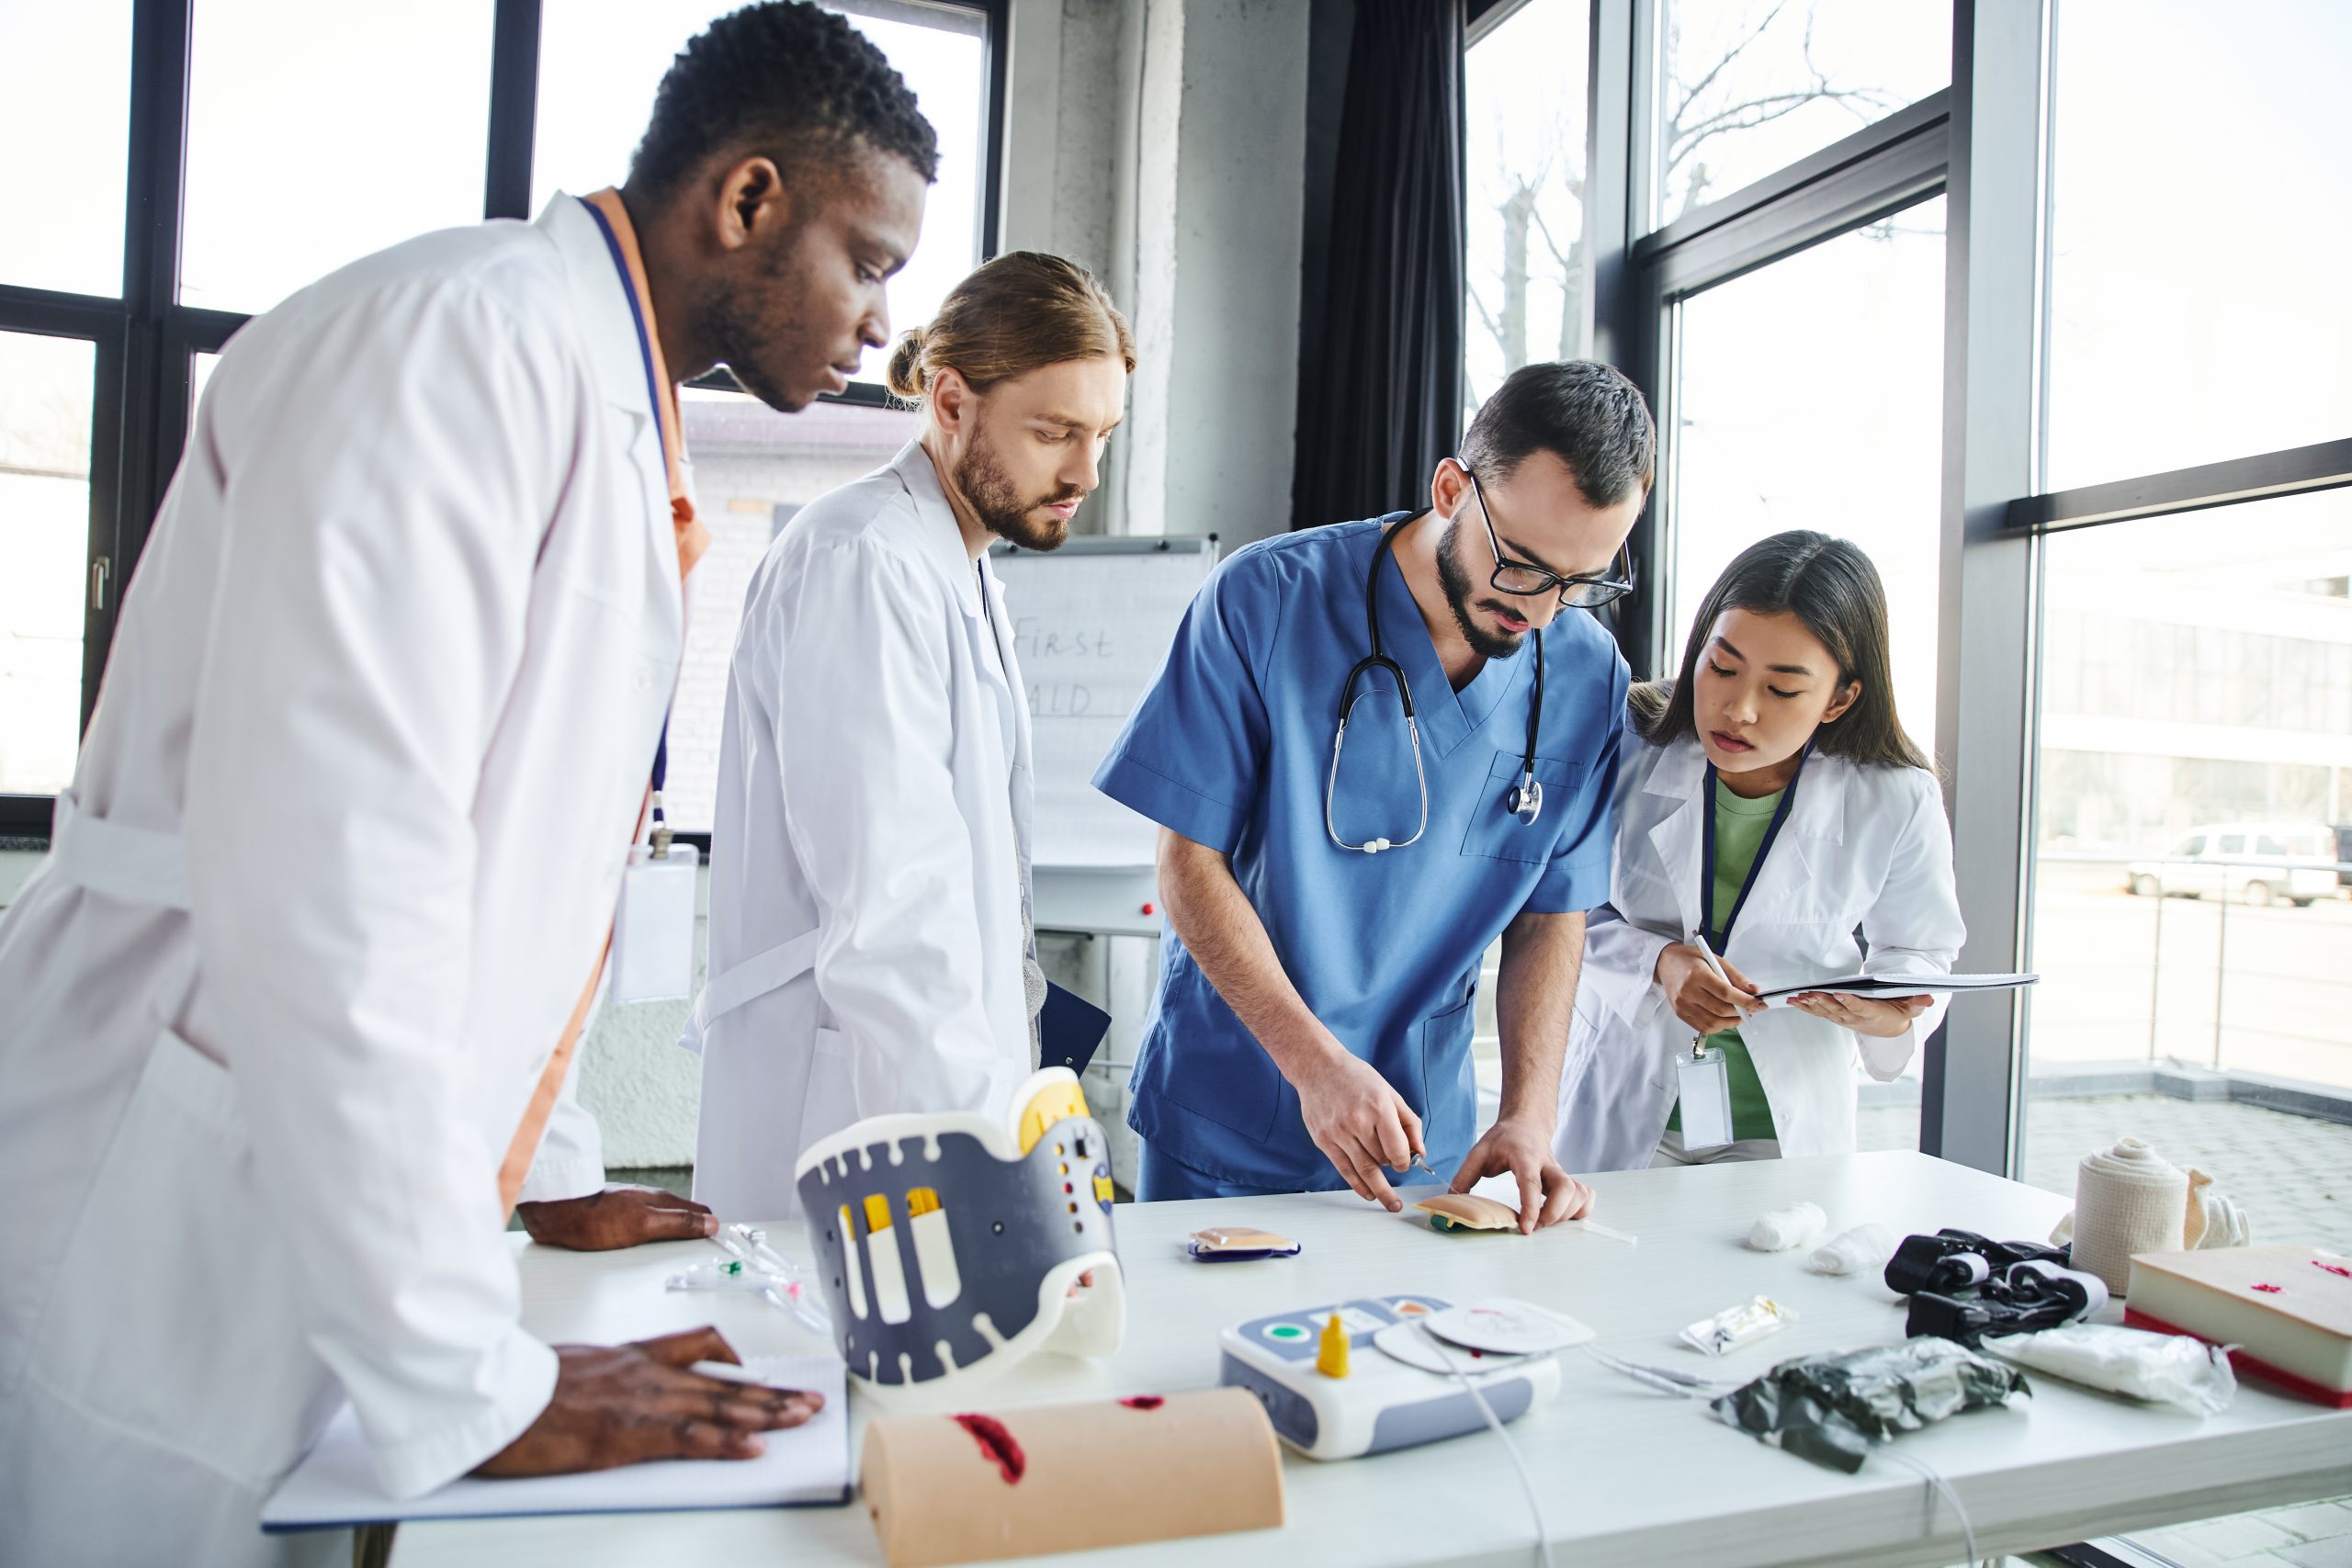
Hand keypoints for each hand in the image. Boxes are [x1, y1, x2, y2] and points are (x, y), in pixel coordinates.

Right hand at [475, 1327, 821, 1476]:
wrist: (489, 1397)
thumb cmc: (516, 1387)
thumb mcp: (566, 1368)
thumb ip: (599, 1375)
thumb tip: (608, 1389)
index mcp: (628, 1356)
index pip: (693, 1347)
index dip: (731, 1360)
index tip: (756, 1370)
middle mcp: (644, 1373)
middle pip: (721, 1382)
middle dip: (770, 1393)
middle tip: (808, 1399)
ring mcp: (640, 1402)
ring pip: (717, 1406)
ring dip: (766, 1413)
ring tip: (802, 1417)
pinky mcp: (628, 1434)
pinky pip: (689, 1438)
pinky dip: (726, 1443)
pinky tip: (755, 1447)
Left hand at [517, 1186, 717, 1250]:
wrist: (556, 1212)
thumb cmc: (596, 1219)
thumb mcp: (645, 1225)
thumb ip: (679, 1224)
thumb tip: (711, 1224)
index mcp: (661, 1201)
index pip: (700, 1213)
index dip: (711, 1227)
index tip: (721, 1244)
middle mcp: (650, 1202)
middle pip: (683, 1217)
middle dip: (698, 1228)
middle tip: (709, 1245)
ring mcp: (632, 1208)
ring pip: (664, 1221)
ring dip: (676, 1232)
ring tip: (685, 1246)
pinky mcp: (615, 1218)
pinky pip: (645, 1226)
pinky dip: (655, 1235)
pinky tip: (650, 1245)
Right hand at [1290, 1040, 1422, 1211]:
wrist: (1318, 1067)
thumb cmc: (1357, 1078)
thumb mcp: (1389, 1093)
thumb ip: (1408, 1123)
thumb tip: (1420, 1152)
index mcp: (1378, 1107)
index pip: (1397, 1149)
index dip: (1404, 1162)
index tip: (1404, 1163)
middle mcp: (1357, 1121)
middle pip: (1381, 1160)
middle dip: (1391, 1168)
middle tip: (1396, 1174)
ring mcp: (1338, 1132)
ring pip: (1364, 1169)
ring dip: (1378, 1187)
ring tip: (1390, 1201)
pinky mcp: (1324, 1140)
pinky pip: (1344, 1170)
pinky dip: (1358, 1185)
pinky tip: (1368, 1194)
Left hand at [1450, 1115, 1592, 1232]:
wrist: (1526, 1124)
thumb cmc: (1504, 1139)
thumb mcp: (1479, 1152)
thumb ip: (1465, 1175)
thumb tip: (1453, 1200)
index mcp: (1525, 1157)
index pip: (1532, 1183)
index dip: (1532, 1207)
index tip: (1526, 1228)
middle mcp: (1548, 1165)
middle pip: (1566, 1188)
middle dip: (1555, 1213)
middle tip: (1535, 1226)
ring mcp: (1561, 1173)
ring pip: (1579, 1193)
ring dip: (1567, 1213)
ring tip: (1544, 1222)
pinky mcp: (1568, 1181)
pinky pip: (1585, 1196)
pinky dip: (1579, 1210)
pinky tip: (1562, 1216)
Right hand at [1654, 944, 1762, 1034]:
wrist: (1665, 963)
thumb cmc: (1690, 959)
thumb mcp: (1715, 959)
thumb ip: (1735, 976)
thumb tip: (1754, 991)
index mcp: (1697, 974)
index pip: (1726, 993)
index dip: (1746, 1001)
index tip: (1760, 1003)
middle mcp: (1687, 992)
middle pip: (1721, 1010)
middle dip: (1742, 1012)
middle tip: (1752, 1008)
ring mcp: (1682, 1005)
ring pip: (1713, 1023)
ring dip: (1732, 1022)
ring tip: (1740, 1014)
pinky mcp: (1680, 1014)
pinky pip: (1703, 1027)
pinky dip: (1719, 1026)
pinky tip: (1725, 1019)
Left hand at [1789, 991, 1930, 1037]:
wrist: (1890, 1028)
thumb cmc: (1899, 1013)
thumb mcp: (1911, 1008)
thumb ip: (1917, 1002)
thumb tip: (1928, 997)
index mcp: (1873, 1014)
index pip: (1860, 1007)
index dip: (1850, 1001)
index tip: (1839, 993)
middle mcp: (1856, 1018)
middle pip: (1839, 1010)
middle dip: (1824, 1002)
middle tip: (1811, 994)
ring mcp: (1845, 1019)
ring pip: (1826, 1012)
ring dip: (1812, 1005)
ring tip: (1798, 998)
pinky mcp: (1837, 1017)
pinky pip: (1820, 1013)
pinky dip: (1807, 1007)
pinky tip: (1794, 1001)